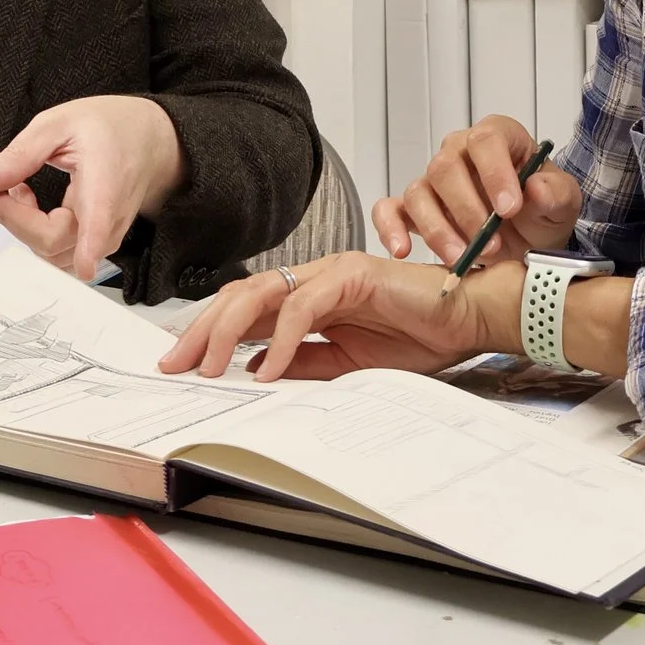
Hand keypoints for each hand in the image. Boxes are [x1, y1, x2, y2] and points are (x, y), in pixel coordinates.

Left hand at [0, 95, 184, 280]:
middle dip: (13, 218)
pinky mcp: (95, 243)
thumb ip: (21, 154)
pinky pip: (59, 251)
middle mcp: (108, 217)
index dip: (90, 246)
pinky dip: (35, 232)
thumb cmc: (106, 128)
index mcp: (105, 180)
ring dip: (22, 227)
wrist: (147, 139)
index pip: (100, 222)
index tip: (85, 265)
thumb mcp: (59, 124)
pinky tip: (29, 201)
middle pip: (55, 242)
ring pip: (53, 253)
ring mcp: (103, 235)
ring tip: (12, 189)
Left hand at [159, 253, 524, 381]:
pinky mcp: (352, 274)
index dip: (209, 333)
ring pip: (260, 293)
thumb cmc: (420, 336)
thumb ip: (304, 362)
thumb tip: (255, 372)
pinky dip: (282, 337)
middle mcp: (312, 278)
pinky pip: (304, 305)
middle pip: (239, 296)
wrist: (469, 319)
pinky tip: (271, 367)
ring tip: (210, 367)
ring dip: (228, 331)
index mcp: (309, 297)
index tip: (181, 364)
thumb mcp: (348, 364)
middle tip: (175, 364)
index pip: (244, 309)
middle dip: (202, 330)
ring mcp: (331, 272)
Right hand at [373, 115, 583, 265]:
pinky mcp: (413, 208)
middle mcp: (459, 153)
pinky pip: (389, 210)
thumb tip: (536, 189)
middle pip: (445, 167)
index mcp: (498, 138)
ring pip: (418, 192)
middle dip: (466, 210)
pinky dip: (390, 228)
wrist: (530, 239)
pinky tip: (402, 250)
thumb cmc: (542, 211)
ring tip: (461, 258)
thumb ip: (554, 194)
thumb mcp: (562, 203)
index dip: (494, 173)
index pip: (486, 140)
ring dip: (438, 229)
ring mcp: (433, 181)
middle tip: (491, 244)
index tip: (508, 209)